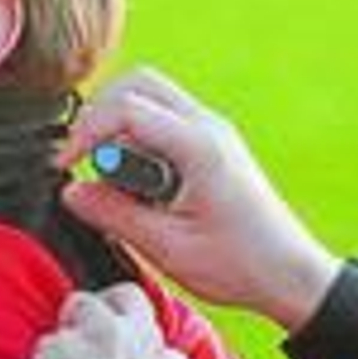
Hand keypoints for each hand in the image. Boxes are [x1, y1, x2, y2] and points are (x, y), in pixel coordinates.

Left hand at [31, 284, 187, 358]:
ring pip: (82, 303)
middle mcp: (136, 338)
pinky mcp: (57, 344)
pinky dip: (47, 358)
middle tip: (97, 323)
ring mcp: (95, 335)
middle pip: (127, 295)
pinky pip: (50, 340)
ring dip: (74, 322)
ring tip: (66, 350)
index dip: (141, 348)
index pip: (158, 338)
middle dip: (112, 303)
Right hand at [56, 68, 341, 331]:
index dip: (85, 132)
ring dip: (122, 130)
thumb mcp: (168, 248)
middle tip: (85, 160)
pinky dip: (141, 142)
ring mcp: (213, 133)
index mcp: (200, 146)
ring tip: (123, 185)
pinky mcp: (212, 147)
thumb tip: (72, 191)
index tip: (66, 166)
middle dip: (100, 115)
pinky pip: (165, 122)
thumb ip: (115, 215)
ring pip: (151, 99)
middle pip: (138, 83)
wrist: (291, 275)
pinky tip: (144, 188)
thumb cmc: (242, 265)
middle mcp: (209, 127)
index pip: (126, 108)